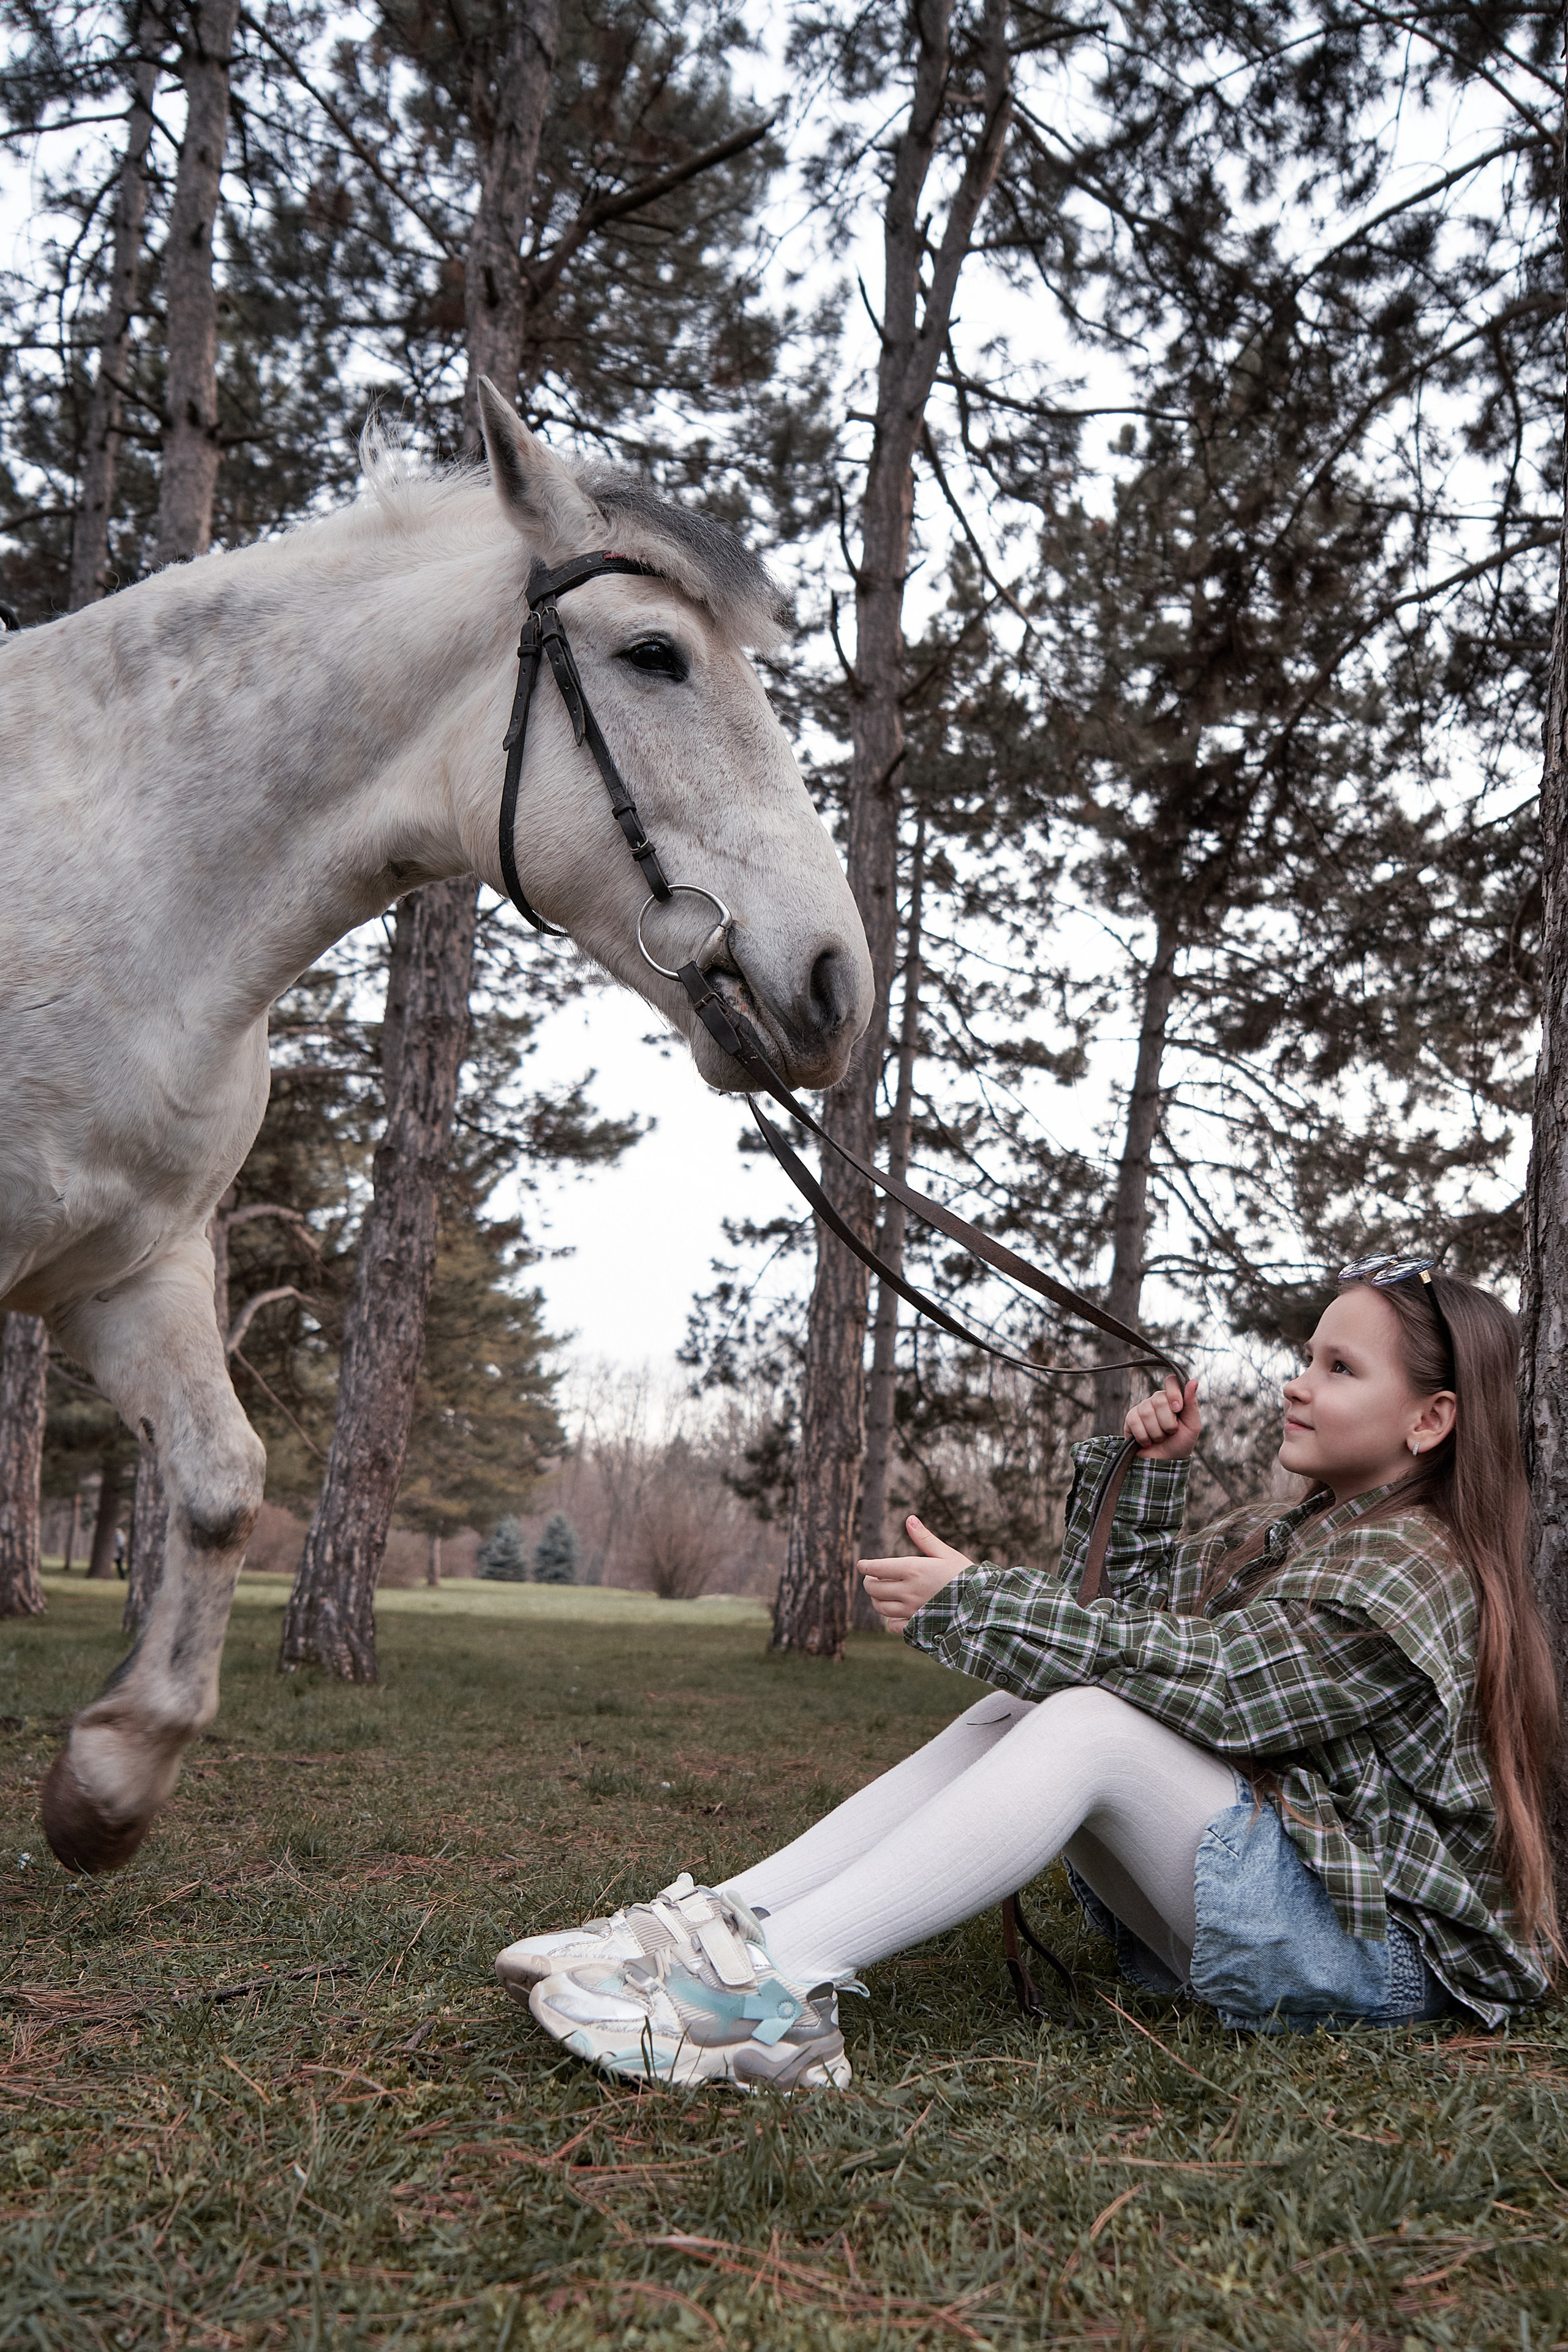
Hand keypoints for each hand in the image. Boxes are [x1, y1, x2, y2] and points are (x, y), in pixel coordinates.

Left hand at [855, 1516, 973, 1630]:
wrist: (983, 1604)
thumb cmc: (965, 1575)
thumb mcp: (946, 1553)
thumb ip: (924, 1538)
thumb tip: (909, 1518)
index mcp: (914, 1569)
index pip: (878, 1567)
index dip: (866, 1566)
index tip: (861, 1565)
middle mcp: (909, 1591)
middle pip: (874, 1589)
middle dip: (869, 1582)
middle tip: (872, 1578)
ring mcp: (912, 1610)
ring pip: (881, 1607)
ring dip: (877, 1600)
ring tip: (881, 1594)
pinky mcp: (918, 1626)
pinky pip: (893, 1626)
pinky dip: (890, 1620)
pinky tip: (895, 1614)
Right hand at [1125, 1375, 1200, 1459]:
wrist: (1165, 1463)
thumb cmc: (1180, 1443)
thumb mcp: (1192, 1425)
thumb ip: (1191, 1403)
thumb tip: (1194, 1380)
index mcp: (1173, 1399)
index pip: (1171, 1381)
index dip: (1173, 1394)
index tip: (1178, 1409)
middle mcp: (1157, 1401)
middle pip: (1159, 1400)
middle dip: (1167, 1422)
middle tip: (1170, 1432)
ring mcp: (1142, 1408)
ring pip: (1147, 1412)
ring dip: (1157, 1432)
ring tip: (1160, 1439)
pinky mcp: (1130, 1419)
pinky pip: (1135, 1421)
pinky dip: (1144, 1436)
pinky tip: (1148, 1442)